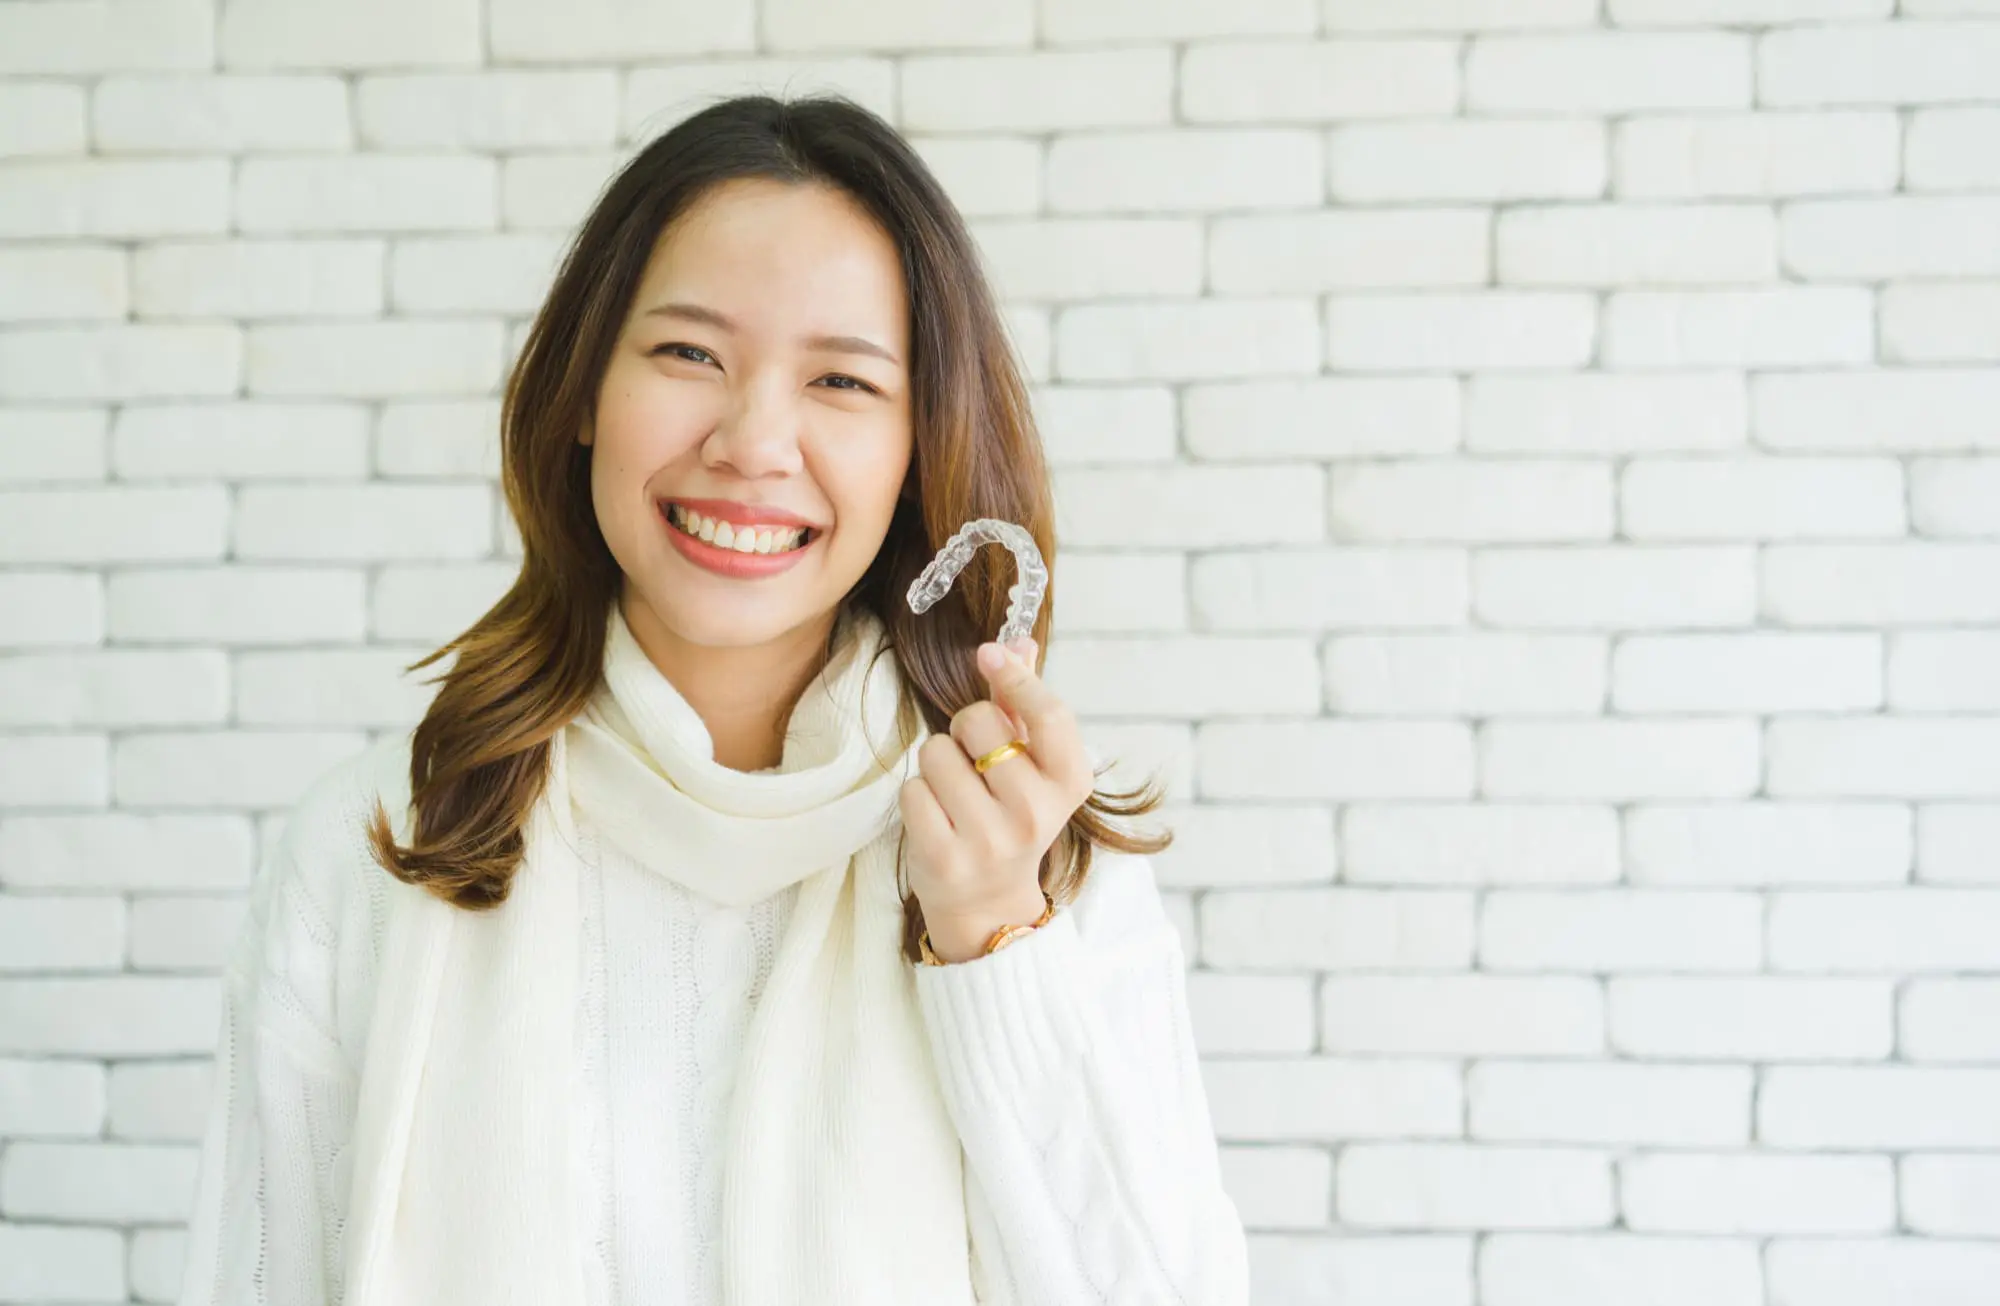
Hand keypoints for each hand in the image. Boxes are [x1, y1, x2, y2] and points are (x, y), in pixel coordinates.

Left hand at [898, 635, 1095, 962]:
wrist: (989, 904)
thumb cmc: (1010, 818)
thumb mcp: (1033, 767)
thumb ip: (1025, 704)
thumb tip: (1020, 641)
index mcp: (1068, 785)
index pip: (1050, 715)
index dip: (1016, 677)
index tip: (989, 654)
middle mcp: (1034, 814)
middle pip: (977, 722)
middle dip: (964, 730)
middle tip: (974, 763)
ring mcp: (989, 840)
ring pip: (936, 753)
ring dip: (936, 765)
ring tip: (955, 795)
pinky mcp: (943, 858)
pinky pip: (911, 789)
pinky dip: (916, 796)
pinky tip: (936, 817)